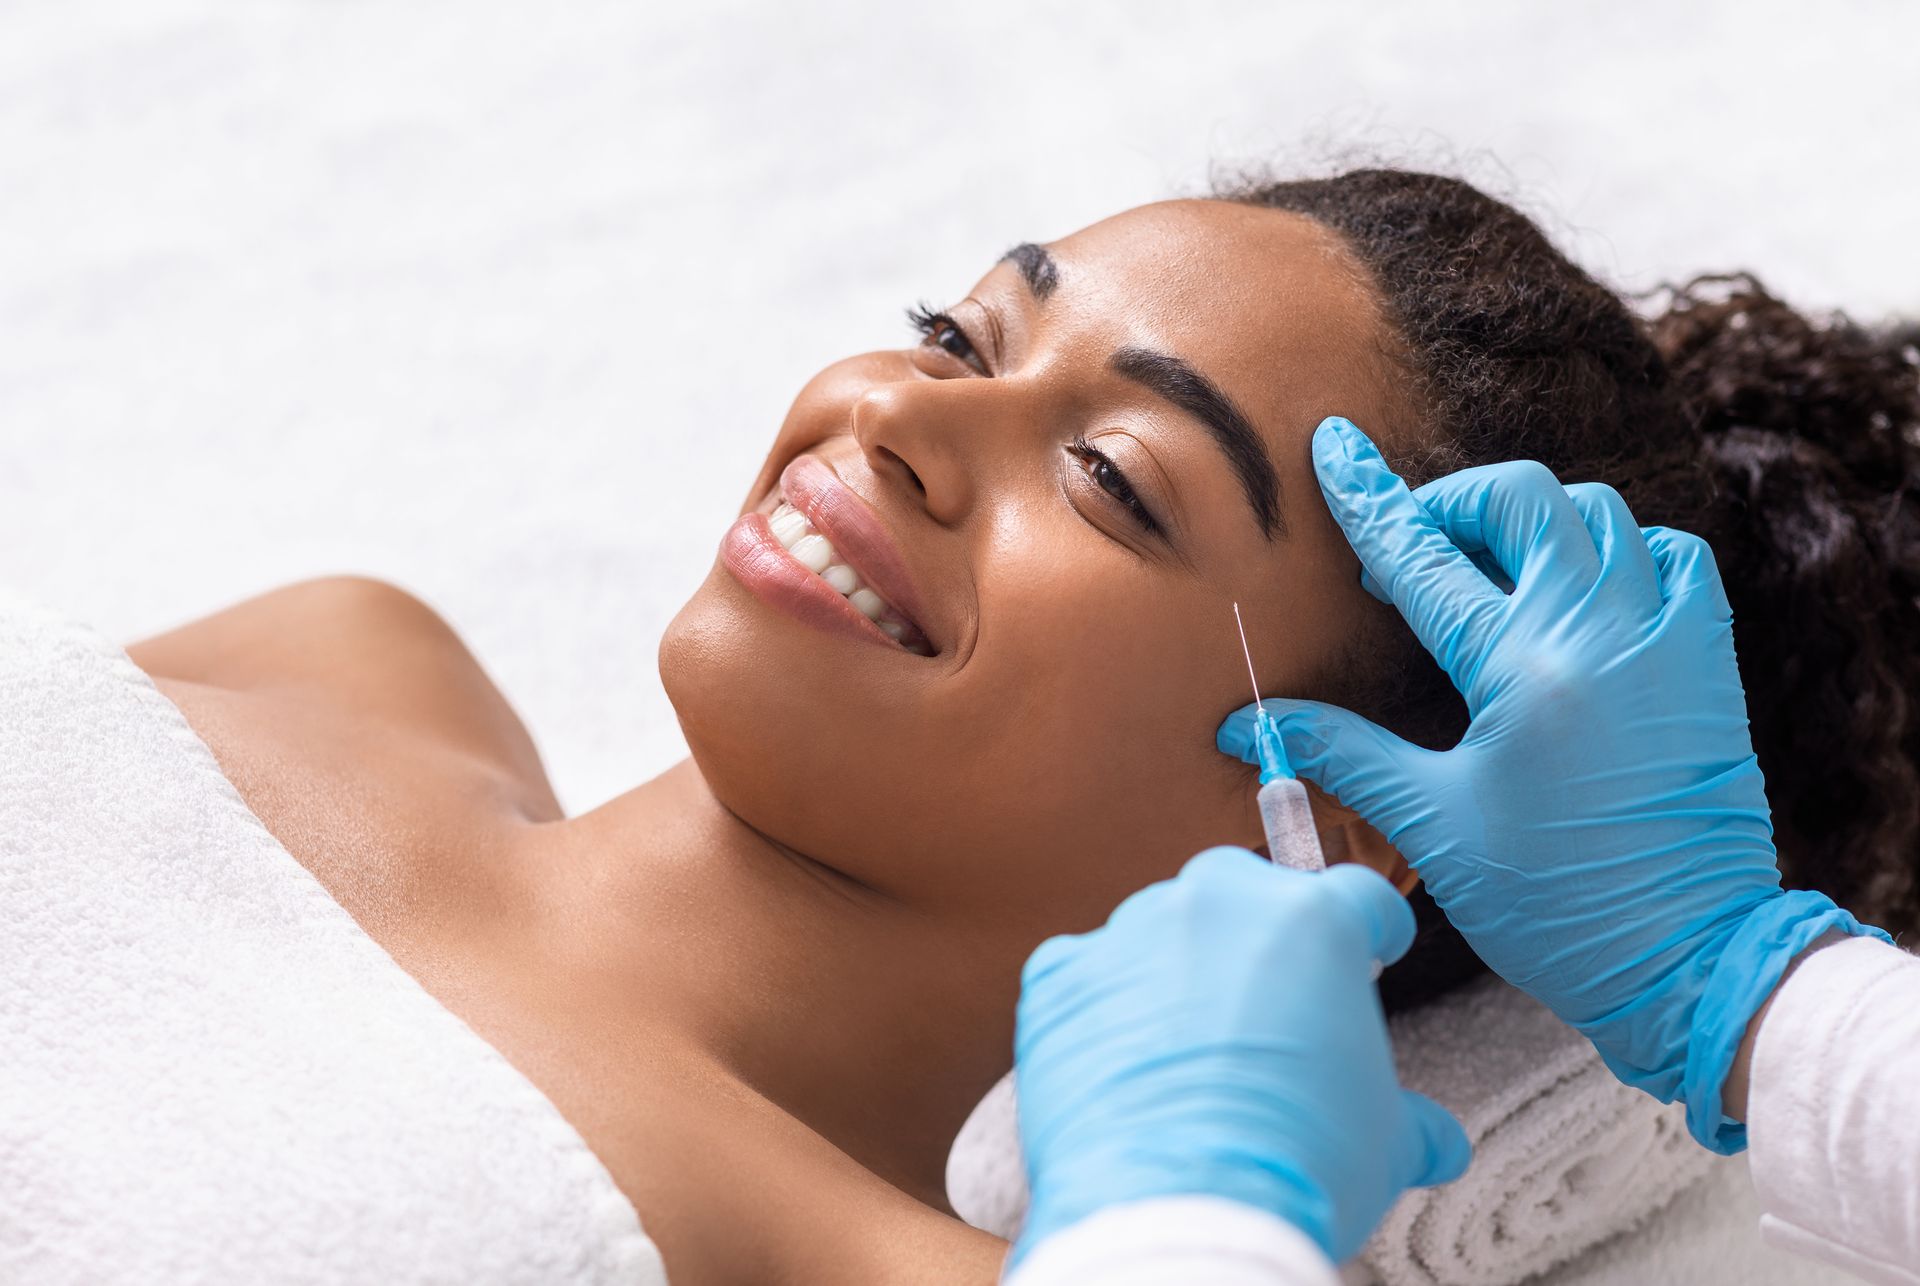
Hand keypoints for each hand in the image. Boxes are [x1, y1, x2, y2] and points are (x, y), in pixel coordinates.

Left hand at [1009, 847, 1468, 1267]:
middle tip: (1266, 1007)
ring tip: (1186, 1054)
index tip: (1370, 950)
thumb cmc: (1299, 1167)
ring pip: (1160, 931)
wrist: (1179, 1210)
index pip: (1358, 896)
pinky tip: (1118, 1065)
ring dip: (1175, 974)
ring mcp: (1131, 932)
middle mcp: (1218, 903)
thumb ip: (1415, 1124)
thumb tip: (1442, 1144)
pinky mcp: (1060, 975)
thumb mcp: (1384, 1144)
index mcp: (1313, 921)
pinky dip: (1100, 1009)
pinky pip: (1083, 974)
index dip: (1371, 927)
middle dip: (1259, 937)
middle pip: (1245, 891)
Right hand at [1220, 417, 1885, 1150]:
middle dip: (1453, 500)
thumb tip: (1245, 724)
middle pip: (1522, 499)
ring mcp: (1667, 640)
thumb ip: (1342, 753)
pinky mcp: (1709, 662)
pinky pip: (1674, 557)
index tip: (1335, 445)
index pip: (1423, 555)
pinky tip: (1583, 588)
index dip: (1368, 497)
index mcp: (1520, 673)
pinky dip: (1622, 549)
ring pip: (1600, 514)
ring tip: (1488, 565)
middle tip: (1413, 544)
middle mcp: (1599, 634)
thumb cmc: (1551, 904)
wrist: (1689, 961)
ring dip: (1533, 519)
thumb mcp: (1431, 826)